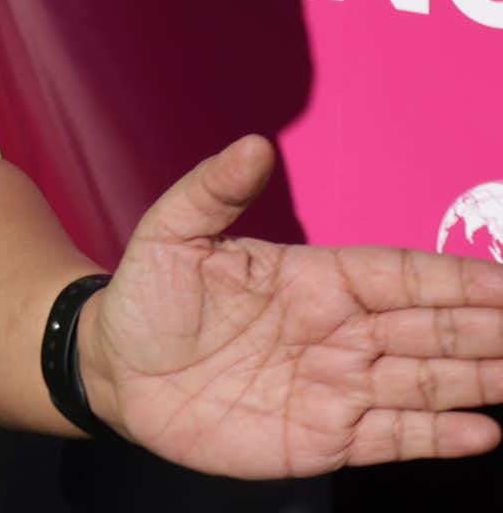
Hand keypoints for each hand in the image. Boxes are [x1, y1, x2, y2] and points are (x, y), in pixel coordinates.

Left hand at [86, 136, 502, 473]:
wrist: (116, 372)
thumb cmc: (146, 295)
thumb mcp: (170, 232)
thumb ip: (213, 189)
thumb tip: (254, 143)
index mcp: (311, 278)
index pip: (397, 276)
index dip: (453, 279)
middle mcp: (336, 332)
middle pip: (427, 329)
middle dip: (484, 328)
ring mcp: (335, 387)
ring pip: (424, 382)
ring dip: (477, 379)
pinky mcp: (324, 438)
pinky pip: (393, 437)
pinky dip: (439, 436)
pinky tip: (482, 432)